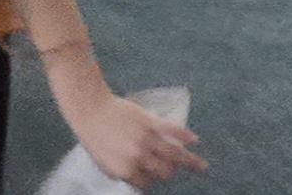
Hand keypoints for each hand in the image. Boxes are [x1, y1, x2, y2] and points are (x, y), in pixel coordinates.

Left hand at [66, 90, 206, 185]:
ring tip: (203, 167)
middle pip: (165, 172)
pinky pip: (172, 130)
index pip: (146, 184)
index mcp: (125, 170)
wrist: (89, 107)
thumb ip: (120, 173)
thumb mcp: (102, 162)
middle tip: (172, 171)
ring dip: (191, 162)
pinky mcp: (150, 121)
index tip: (151, 178)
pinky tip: (195, 139)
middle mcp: (139, 157)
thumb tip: (136, 182)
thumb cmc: (92, 134)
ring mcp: (146, 139)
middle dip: (169, 173)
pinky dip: (185, 135)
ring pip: (175, 155)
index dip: (149, 181)